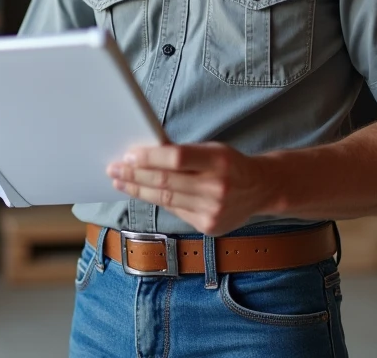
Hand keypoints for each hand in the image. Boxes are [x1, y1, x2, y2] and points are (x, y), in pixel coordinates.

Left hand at [106, 143, 273, 236]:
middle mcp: (217, 188)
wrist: (262, 189)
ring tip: (120, 182)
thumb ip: (182, 153)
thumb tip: (142, 154)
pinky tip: (143, 194)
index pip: (177, 158)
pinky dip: (157, 201)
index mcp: (219, 161)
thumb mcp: (212, 149)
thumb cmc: (229, 164)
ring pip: (166, 200)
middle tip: (114, 169)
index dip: (150, 157)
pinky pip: (175, 212)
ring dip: (138, 190)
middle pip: (166, 182)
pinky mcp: (209, 227)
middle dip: (135, 175)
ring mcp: (213, 211)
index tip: (128, 155)